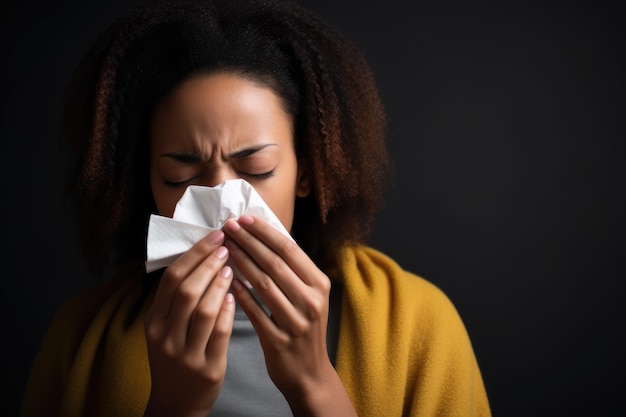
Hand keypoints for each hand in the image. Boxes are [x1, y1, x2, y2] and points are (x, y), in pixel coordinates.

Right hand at [143, 230, 234, 416]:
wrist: (175, 404)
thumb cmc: (174, 357)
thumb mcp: (165, 328)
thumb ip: (177, 299)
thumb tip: (203, 255)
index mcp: (153, 321)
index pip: (172, 278)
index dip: (195, 254)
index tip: (215, 236)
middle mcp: (165, 336)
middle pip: (187, 290)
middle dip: (209, 264)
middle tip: (228, 246)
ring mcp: (185, 354)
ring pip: (204, 310)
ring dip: (221, 285)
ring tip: (233, 268)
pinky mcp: (206, 368)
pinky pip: (220, 334)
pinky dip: (229, 312)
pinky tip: (237, 297)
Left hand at [224, 215, 356, 415]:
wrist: (309, 374)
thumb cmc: (304, 329)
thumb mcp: (310, 297)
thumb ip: (293, 271)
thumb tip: (266, 235)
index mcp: (319, 284)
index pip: (290, 249)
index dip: (264, 231)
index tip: (244, 218)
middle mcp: (311, 300)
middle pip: (275, 262)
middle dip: (248, 241)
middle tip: (227, 226)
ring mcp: (296, 322)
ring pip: (263, 284)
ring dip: (240, 261)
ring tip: (223, 247)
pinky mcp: (279, 340)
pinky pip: (254, 311)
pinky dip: (239, 293)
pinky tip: (225, 279)